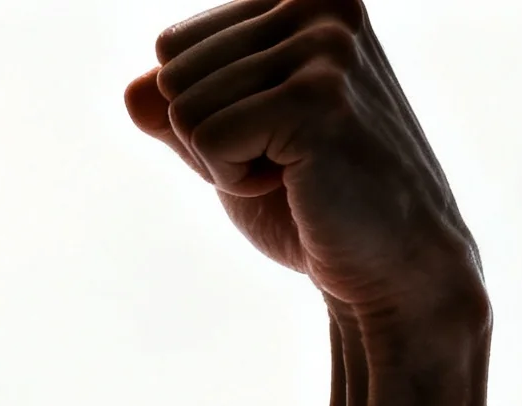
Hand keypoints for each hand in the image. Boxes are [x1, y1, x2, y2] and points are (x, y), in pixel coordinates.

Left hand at [125, 0, 480, 312]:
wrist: (389, 263)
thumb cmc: (309, 201)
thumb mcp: (228, 141)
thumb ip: (177, 107)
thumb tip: (132, 91)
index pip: (173, 45)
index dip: (202, 111)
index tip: (270, 134)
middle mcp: (320, 1)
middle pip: (172, 71)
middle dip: (208, 135)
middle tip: (281, 160)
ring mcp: (325, 47)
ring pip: (184, 106)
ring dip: (223, 160)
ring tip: (293, 171)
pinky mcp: (319, 98)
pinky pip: (207, 137)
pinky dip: (234, 180)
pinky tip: (295, 185)